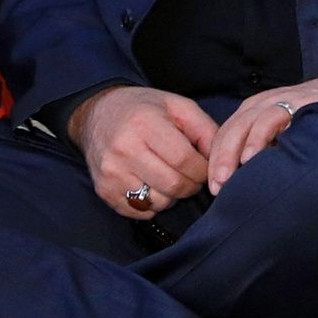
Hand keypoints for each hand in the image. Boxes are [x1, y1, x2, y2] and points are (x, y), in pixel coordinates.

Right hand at [72, 86, 216, 217]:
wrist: (97, 114)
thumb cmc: (145, 109)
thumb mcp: (179, 106)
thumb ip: (205, 130)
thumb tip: (220, 160)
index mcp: (144, 124)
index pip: (184, 159)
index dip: (203, 169)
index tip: (207, 167)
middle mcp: (123, 149)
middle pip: (172, 184)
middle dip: (192, 185)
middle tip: (193, 176)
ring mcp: (110, 173)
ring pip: (157, 202)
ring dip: (173, 196)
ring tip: (173, 178)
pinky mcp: (103, 190)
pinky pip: (139, 211)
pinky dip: (154, 204)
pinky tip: (154, 186)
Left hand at [207, 74, 317, 193]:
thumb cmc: (313, 119)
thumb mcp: (282, 131)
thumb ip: (264, 147)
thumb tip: (244, 181)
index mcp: (253, 111)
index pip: (224, 135)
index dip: (215, 161)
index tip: (213, 187)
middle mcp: (261, 104)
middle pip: (229, 131)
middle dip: (219, 161)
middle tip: (216, 187)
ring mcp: (277, 101)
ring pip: (244, 125)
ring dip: (232, 153)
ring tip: (227, 179)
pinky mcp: (295, 102)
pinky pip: (270, 119)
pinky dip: (257, 138)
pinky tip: (252, 157)